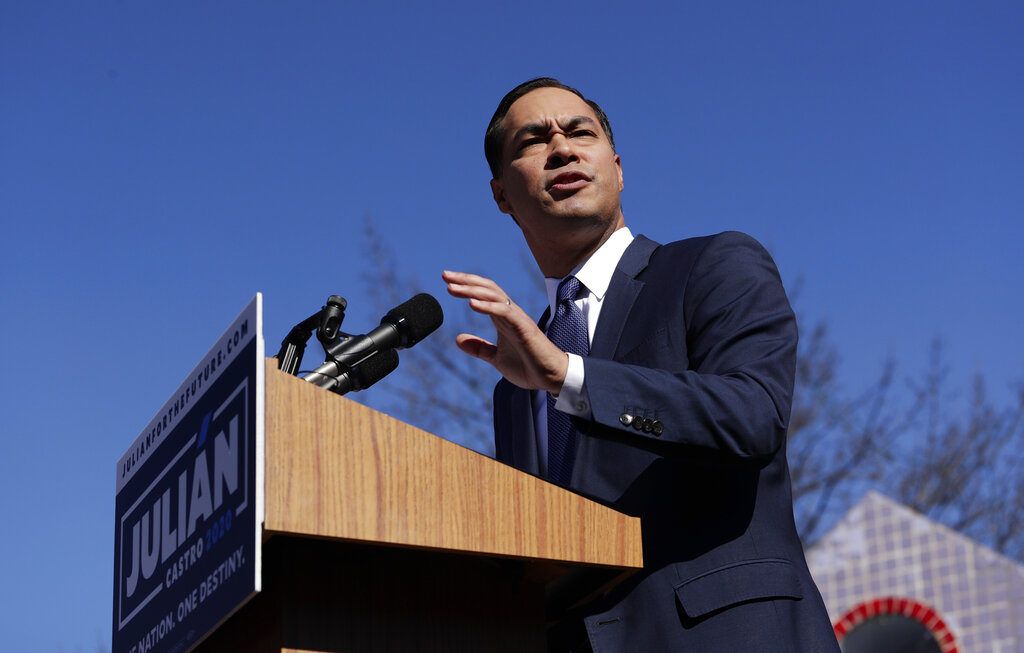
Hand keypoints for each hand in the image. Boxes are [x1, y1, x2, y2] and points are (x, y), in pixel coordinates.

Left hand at [442, 270, 567, 393]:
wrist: (551, 377)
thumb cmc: (528, 366)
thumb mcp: (497, 358)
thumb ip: (480, 348)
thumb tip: (458, 339)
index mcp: (502, 318)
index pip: (483, 294)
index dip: (466, 286)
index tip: (446, 281)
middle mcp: (509, 313)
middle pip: (486, 288)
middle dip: (465, 280)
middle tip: (445, 275)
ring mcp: (517, 318)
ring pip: (493, 295)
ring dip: (471, 290)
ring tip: (452, 287)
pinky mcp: (523, 327)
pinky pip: (504, 311)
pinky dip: (487, 306)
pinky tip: (471, 304)